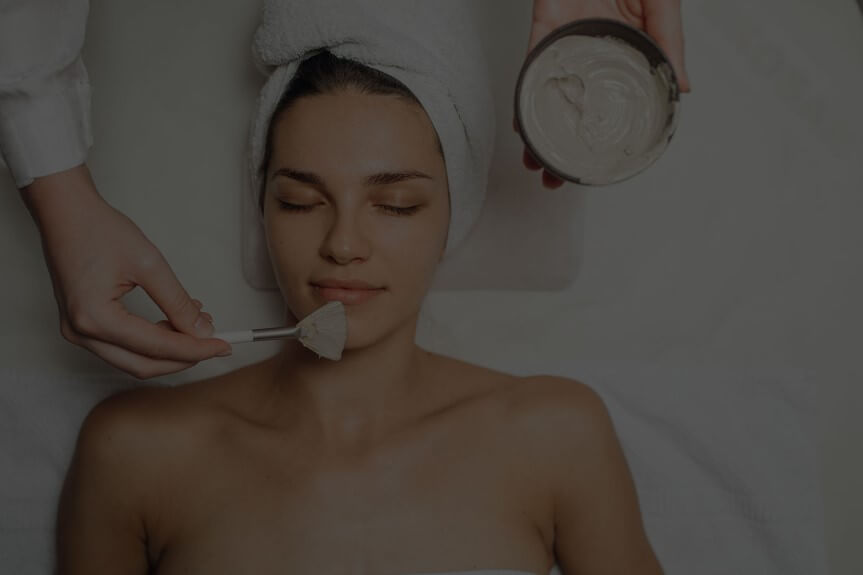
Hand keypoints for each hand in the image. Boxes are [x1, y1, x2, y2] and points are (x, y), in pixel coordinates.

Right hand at [20, 164, 231, 379]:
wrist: (66, 213)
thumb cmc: (98, 230)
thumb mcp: (149, 264)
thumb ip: (177, 302)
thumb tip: (202, 330)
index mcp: (94, 317)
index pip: (157, 347)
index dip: (195, 349)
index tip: (222, 345)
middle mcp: (80, 332)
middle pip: (144, 364)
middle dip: (184, 357)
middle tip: (215, 343)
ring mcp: (77, 332)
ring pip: (133, 360)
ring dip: (169, 350)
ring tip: (198, 327)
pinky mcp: (82, 326)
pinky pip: (123, 346)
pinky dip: (152, 341)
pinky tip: (175, 323)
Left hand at [517, 0, 690, 187]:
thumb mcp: (662, 7)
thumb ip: (669, 45)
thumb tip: (683, 88)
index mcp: (621, 53)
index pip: (609, 106)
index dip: (600, 139)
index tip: (595, 170)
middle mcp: (589, 56)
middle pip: (571, 111)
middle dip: (559, 149)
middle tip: (555, 180)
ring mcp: (564, 45)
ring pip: (546, 98)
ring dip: (537, 133)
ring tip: (535, 163)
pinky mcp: (544, 29)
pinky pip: (530, 69)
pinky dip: (524, 97)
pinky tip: (522, 123)